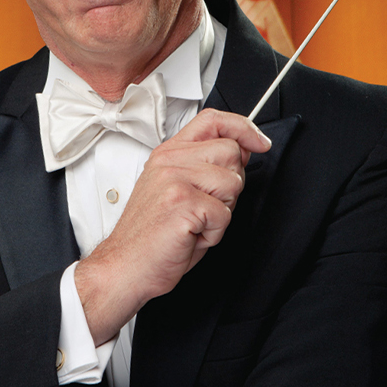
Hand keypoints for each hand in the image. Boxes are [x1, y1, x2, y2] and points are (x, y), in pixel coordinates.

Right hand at [76, 109, 270, 340]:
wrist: (125, 266)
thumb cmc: (153, 236)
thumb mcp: (181, 191)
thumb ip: (208, 167)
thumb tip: (243, 150)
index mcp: (169, 155)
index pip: (212, 120)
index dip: (243, 127)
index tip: (260, 142)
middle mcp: (170, 162)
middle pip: (232, 152)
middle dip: (231, 185)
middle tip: (204, 207)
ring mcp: (174, 179)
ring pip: (233, 183)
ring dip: (223, 211)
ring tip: (195, 222)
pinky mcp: (182, 201)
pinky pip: (225, 214)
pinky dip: (215, 233)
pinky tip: (191, 235)